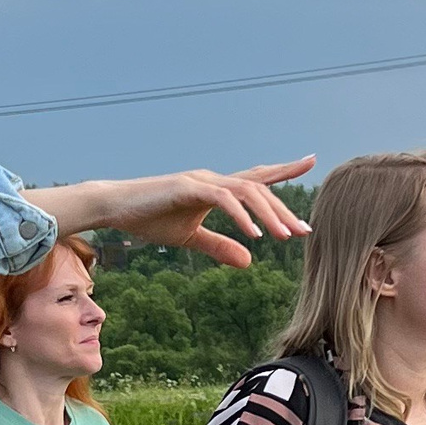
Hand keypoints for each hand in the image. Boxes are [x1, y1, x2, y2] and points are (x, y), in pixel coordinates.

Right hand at [22, 159, 313, 274]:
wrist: (115, 206)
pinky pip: (222, 199)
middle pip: (258, 188)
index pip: (256, 178)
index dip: (284, 170)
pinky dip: (240, 216)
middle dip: (284, 208)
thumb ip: (219, 246)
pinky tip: (254, 234)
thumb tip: (249, 261)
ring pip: (245, 191)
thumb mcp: (189, 238)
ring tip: (285, 237)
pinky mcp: (187, 187)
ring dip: (268, 214)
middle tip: (305, 230)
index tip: (310, 162)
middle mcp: (213, 179)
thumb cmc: (149, 219)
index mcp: (215, 188)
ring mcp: (201, 180)